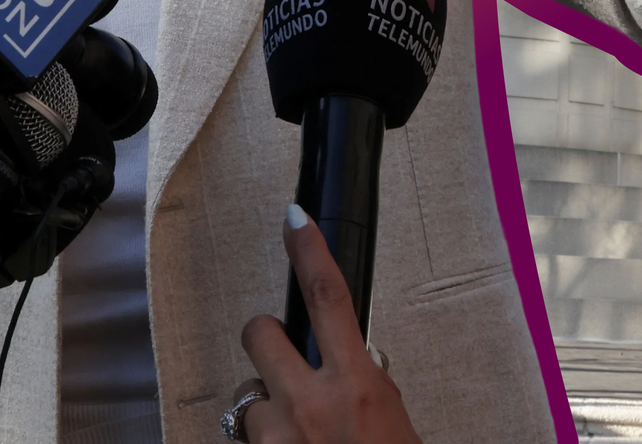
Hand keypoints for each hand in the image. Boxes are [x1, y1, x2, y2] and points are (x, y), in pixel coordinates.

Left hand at [234, 206, 420, 443]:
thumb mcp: (395, 428)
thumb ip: (366, 391)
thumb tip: (353, 369)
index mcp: (358, 388)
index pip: (329, 298)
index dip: (309, 250)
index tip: (294, 219)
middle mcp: (311, 404)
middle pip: (261, 332)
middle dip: (265, 338)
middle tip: (282, 360)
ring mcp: (278, 438)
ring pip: (248, 397)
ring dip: (266, 413)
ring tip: (296, 442)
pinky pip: (246, 441)